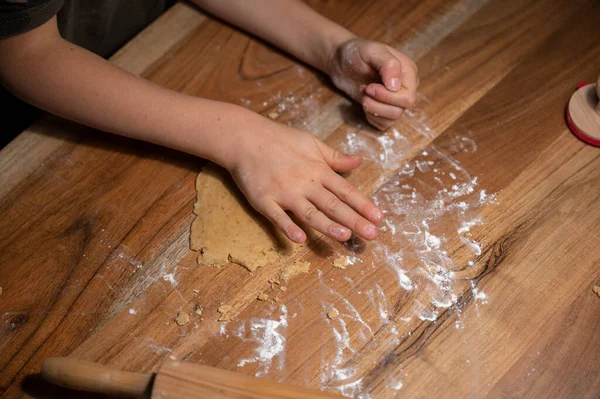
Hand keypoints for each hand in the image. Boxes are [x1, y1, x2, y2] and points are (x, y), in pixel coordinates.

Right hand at [228, 121, 383, 242]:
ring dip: (327, 226)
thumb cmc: (280, 139)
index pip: (346, 190)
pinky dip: (288, 227)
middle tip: (371, 235)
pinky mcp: (263, 200)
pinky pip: (277, 216)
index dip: (363, 205)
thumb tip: (358, 160)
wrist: (245, 137)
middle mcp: (305, 183)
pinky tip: (300, 239)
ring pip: (309, 212)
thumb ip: (334, 156)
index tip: (379, 218)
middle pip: (333, 205)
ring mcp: (284, 192)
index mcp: (318, 170)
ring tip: (344, 237)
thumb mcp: (311, 143)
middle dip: (354, 220)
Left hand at [328, 38, 418, 130]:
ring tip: (363, 94)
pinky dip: (371, 117)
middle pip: (401, 109)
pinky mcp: (385, 111)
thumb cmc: (357, 53)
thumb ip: (388, 64)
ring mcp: (397, 100)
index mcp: (409, 72)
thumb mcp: (371, 51)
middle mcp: (406, 87)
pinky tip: (365, 102)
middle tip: (364, 89)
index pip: (407, 97)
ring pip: (392, 119)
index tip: (369, 87)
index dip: (387, 96)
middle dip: (378, 103)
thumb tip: (395, 86)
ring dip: (373, 109)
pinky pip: (383, 124)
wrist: (341, 62)